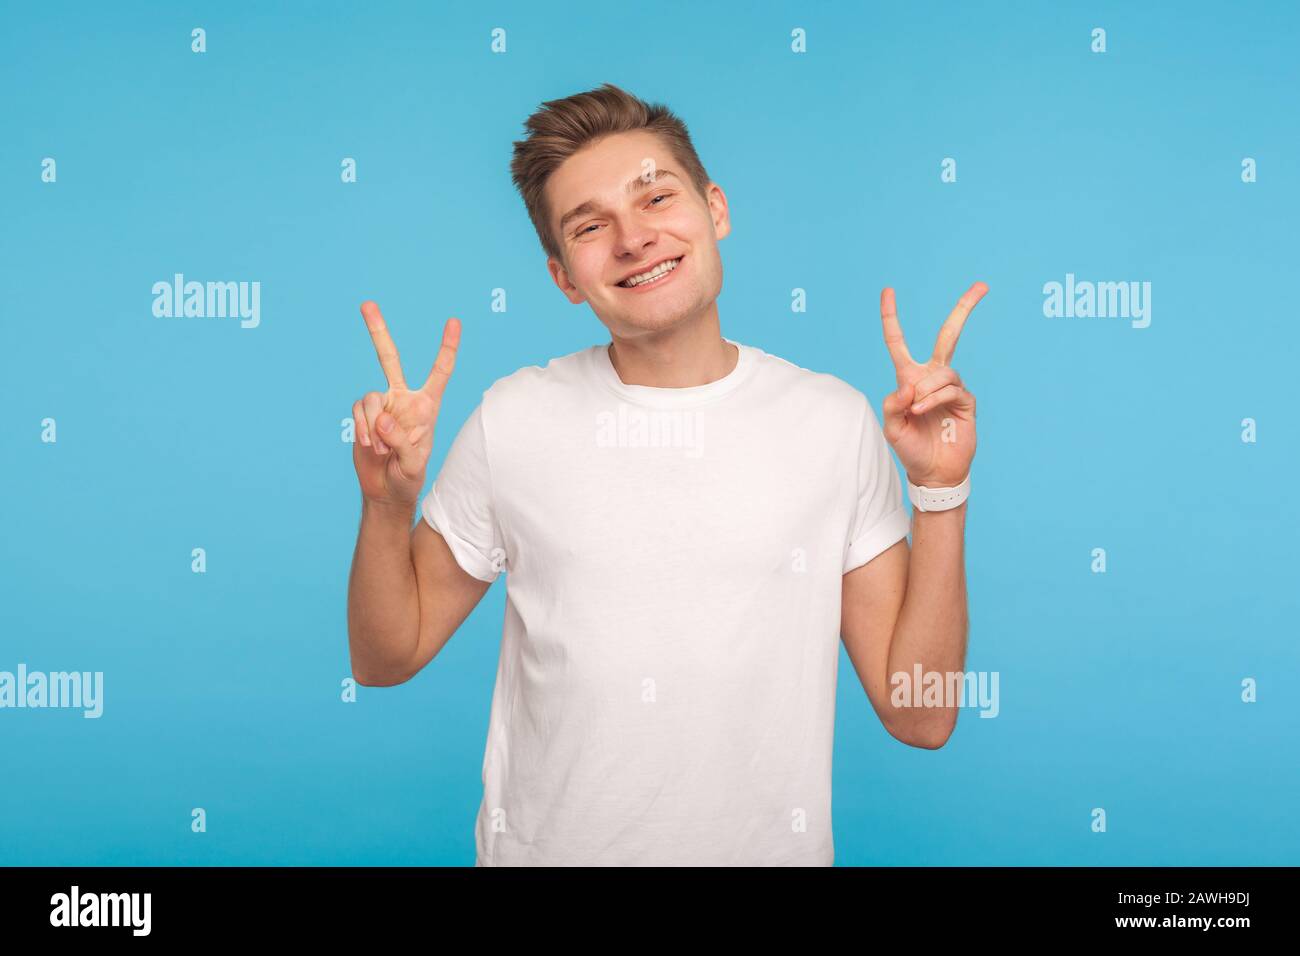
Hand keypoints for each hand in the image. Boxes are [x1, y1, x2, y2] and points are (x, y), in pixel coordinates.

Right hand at [351, 301, 460, 509]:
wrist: (386, 490)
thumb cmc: (409, 476)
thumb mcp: (413, 462)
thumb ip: (401, 439)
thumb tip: (381, 417)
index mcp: (427, 406)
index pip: (440, 371)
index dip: (447, 346)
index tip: (454, 321)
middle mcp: (403, 399)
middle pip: (389, 359)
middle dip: (377, 331)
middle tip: (366, 304)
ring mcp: (381, 405)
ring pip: (370, 398)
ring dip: (373, 427)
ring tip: (383, 450)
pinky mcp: (363, 416)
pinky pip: (358, 411)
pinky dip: (362, 429)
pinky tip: (371, 446)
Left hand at [878, 282, 986, 487]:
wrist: (933, 472)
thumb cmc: (911, 449)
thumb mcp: (892, 428)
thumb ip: (893, 404)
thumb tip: (910, 384)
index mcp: (909, 378)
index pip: (898, 342)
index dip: (891, 317)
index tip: (888, 291)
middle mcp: (931, 377)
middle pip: (950, 335)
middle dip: (964, 309)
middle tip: (982, 286)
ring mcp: (951, 387)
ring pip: (943, 371)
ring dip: (927, 389)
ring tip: (917, 409)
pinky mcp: (966, 401)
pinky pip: (951, 388)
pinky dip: (934, 397)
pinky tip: (925, 410)